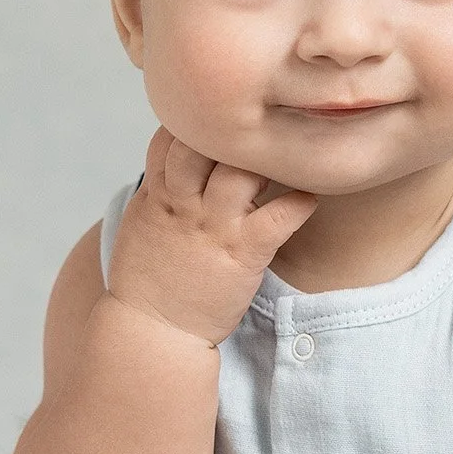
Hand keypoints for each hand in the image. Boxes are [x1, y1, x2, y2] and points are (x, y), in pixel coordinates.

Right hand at [105, 126, 317, 346]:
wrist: (153, 332)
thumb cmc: (147, 283)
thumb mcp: (142, 226)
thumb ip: (160, 192)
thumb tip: (175, 167)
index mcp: (158, 196)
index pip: (169, 138)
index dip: (194, 123)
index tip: (217, 121)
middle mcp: (184, 204)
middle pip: (203, 144)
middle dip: (229, 132)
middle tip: (257, 132)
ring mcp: (214, 226)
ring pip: (241, 172)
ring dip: (265, 161)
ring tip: (286, 159)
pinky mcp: (243, 252)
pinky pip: (279, 217)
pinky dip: (300, 203)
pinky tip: (311, 197)